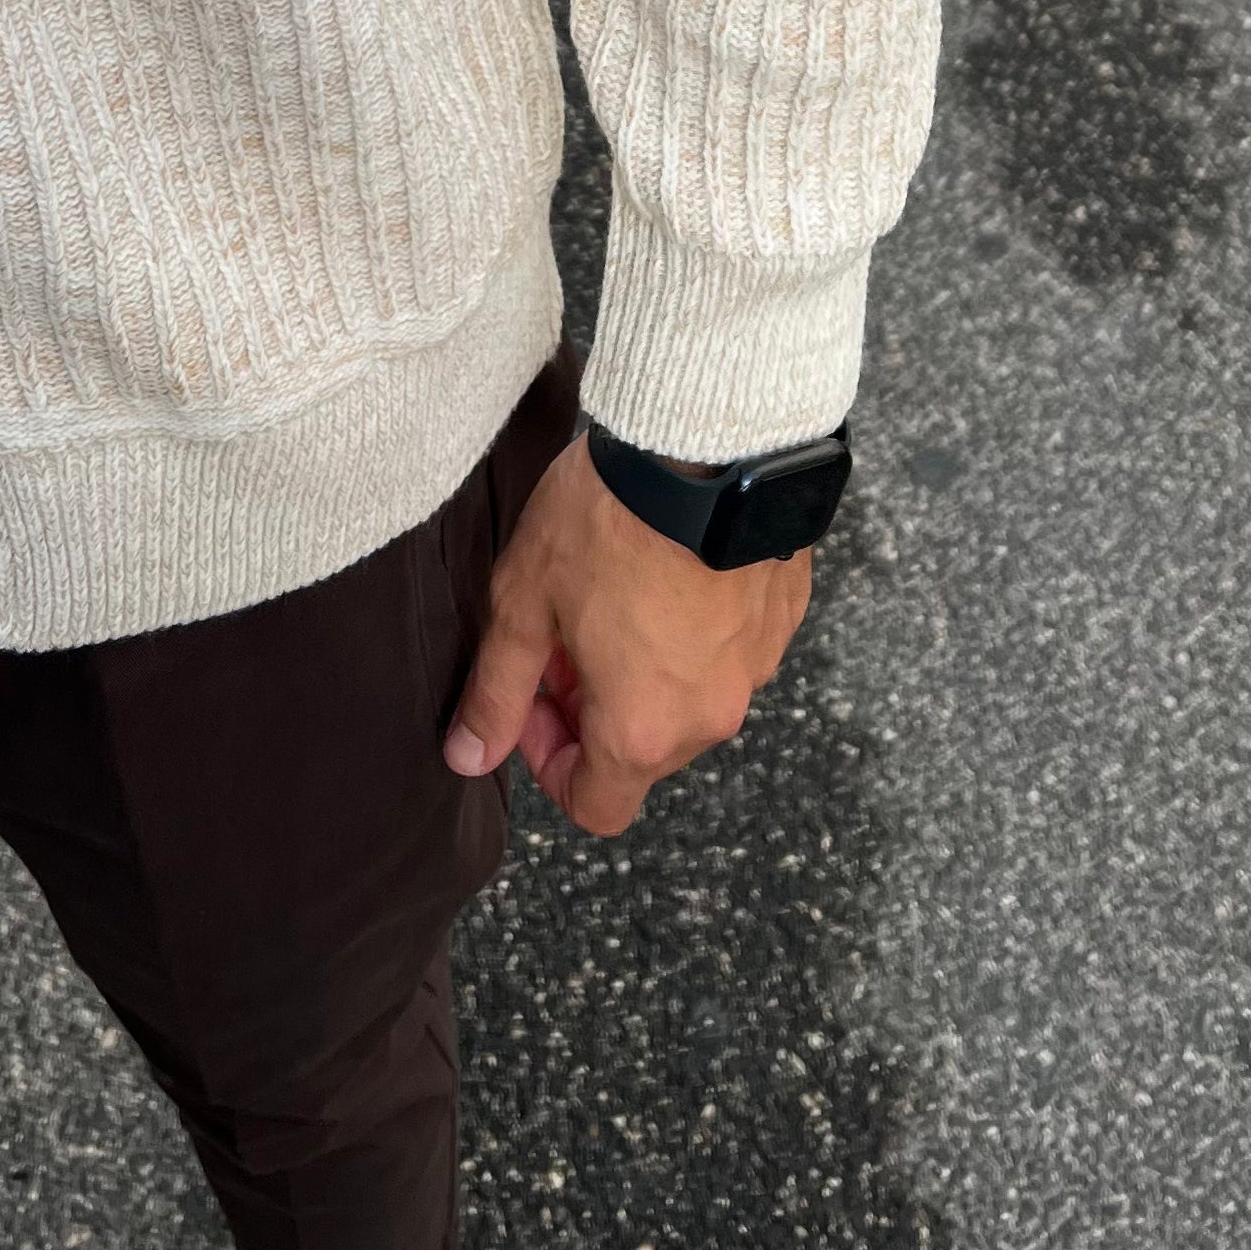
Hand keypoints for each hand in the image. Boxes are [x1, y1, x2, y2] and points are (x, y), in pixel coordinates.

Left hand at [442, 432, 810, 837]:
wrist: (704, 442)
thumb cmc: (606, 521)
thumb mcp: (525, 603)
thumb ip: (496, 692)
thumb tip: (467, 757)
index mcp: (642, 730)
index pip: (597, 806)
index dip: (551, 765)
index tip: (531, 701)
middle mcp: (711, 714)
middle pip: (643, 752)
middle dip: (593, 709)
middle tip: (563, 637)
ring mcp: (756, 666)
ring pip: (689, 699)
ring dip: (647, 671)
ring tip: (614, 594)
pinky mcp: (783, 618)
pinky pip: (731, 651)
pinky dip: (695, 632)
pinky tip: (666, 568)